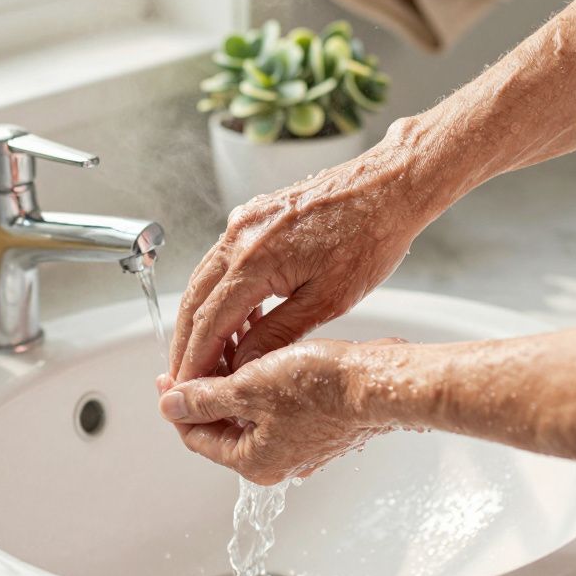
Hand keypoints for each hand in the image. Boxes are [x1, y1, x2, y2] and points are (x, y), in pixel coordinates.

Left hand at [156, 338, 408, 484]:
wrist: (379, 382)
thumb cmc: (322, 388)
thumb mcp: (249, 387)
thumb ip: (205, 398)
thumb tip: (170, 407)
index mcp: (254, 461)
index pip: (197, 436)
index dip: (178, 403)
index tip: (169, 375)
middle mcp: (276, 459)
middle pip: (223, 423)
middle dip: (208, 386)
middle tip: (199, 352)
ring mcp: (300, 443)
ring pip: (252, 410)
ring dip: (235, 377)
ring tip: (231, 341)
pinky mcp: (319, 424)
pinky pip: (278, 404)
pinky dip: (263, 379)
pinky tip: (263, 350)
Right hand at [171, 132, 433, 383]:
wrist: (388, 187)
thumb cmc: (370, 238)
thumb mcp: (328, 300)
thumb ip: (279, 334)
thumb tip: (245, 364)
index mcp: (254, 260)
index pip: (209, 322)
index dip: (195, 360)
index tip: (189, 389)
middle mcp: (239, 236)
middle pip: (194, 301)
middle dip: (187, 344)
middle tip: (186, 380)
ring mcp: (243, 222)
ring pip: (204, 279)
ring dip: (202, 319)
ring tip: (210, 357)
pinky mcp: (253, 216)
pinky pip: (222, 260)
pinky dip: (221, 293)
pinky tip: (237, 318)